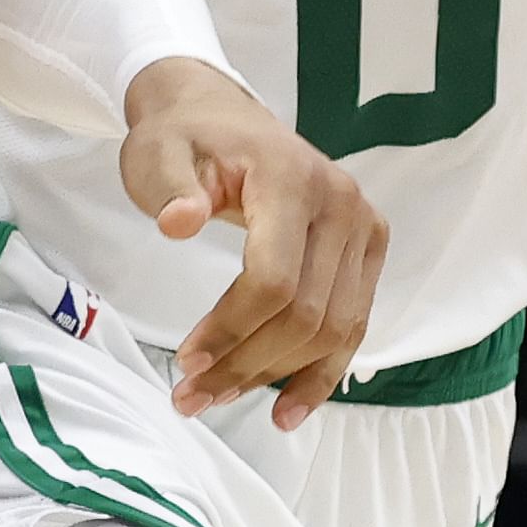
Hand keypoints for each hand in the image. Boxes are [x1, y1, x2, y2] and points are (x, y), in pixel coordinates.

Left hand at [120, 58, 387, 427]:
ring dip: (278, 376)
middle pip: (306, 313)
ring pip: (333, 329)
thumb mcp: (158, 153)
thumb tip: (178, 222)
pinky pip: (353, 325)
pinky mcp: (367, 250)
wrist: (222, 116)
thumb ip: (168, 187)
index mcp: (292, 180)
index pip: (275, 277)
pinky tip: (288, 410)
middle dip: (247, 365)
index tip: (185, 360)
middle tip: (190, 395)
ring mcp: (363, 228)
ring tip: (221, 399)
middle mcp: (342, 205)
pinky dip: (322, 372)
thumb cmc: (187, 138)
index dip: (232, 329)